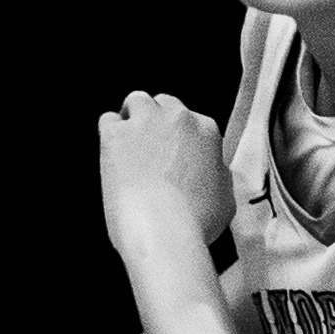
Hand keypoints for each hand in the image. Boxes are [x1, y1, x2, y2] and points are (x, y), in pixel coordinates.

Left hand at [99, 90, 233, 253]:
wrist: (164, 232)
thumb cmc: (194, 222)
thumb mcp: (226, 201)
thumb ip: (219, 178)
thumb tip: (214, 175)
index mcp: (206, 132)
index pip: (192, 121)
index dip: (181, 139)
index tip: (175, 155)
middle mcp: (178, 120)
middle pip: (164, 105)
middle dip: (157, 122)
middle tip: (152, 149)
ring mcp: (146, 123)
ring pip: (137, 101)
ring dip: (133, 117)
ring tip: (130, 142)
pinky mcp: (116, 134)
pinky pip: (108, 120)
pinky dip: (109, 133)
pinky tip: (112, 152)